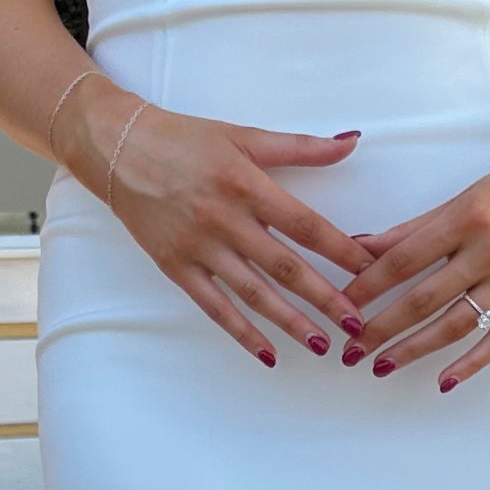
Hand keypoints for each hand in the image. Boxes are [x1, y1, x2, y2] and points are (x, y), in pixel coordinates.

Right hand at [70, 91, 374, 365]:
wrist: (118, 148)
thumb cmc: (186, 140)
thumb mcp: (244, 135)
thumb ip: (300, 146)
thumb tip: (350, 143)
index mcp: (246, 184)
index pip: (306, 225)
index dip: (341, 250)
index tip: (371, 271)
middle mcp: (224, 220)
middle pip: (285, 266)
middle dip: (324, 298)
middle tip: (356, 324)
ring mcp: (199, 248)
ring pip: (253, 293)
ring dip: (290, 322)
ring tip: (322, 345)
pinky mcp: (176, 267)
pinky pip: (215, 308)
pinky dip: (242, 333)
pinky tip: (268, 354)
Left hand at [339, 123, 489, 388]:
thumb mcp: (467, 195)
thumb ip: (417, 227)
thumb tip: (364, 247)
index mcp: (467, 215)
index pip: (403, 259)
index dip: (367, 286)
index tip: (341, 305)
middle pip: (423, 297)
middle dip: (381, 327)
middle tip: (351, 350)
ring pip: (456, 323)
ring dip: (414, 349)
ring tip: (382, 366)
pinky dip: (471, 362)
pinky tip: (444, 380)